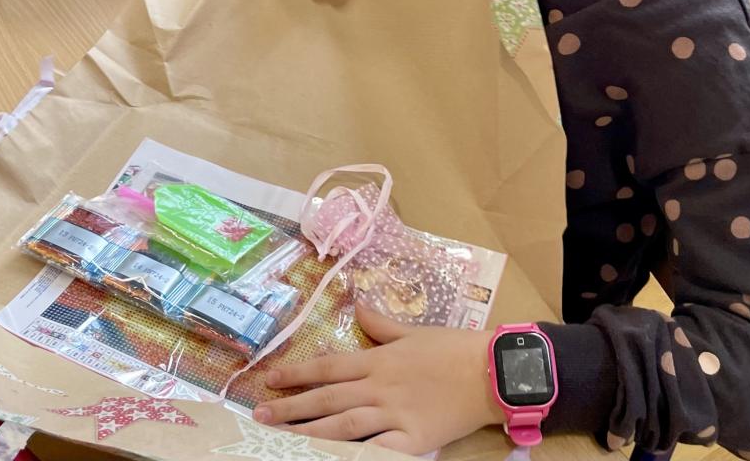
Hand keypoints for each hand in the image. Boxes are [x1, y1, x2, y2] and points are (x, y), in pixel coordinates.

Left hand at [253, 305, 498, 453]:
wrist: (490, 370)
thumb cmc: (452, 348)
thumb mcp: (413, 331)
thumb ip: (381, 323)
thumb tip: (358, 304)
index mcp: (378, 360)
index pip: (328, 367)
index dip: (297, 373)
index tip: (269, 379)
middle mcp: (379, 387)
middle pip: (327, 398)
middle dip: (291, 407)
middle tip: (260, 416)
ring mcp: (394, 414)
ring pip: (342, 426)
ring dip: (309, 432)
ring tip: (280, 439)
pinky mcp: (414, 440)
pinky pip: (379, 452)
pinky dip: (357, 456)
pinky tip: (334, 459)